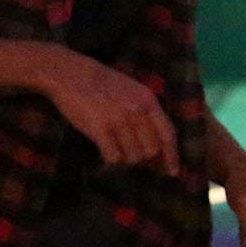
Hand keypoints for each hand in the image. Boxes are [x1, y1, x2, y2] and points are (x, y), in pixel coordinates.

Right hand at [35, 48, 178, 177]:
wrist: (72, 74)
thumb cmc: (103, 85)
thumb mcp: (132, 92)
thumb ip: (145, 114)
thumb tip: (156, 148)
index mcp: (148, 100)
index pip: (168, 133)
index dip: (172, 155)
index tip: (173, 172)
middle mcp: (137, 111)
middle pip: (151, 150)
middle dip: (143, 157)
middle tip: (131, 153)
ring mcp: (119, 120)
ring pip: (133, 156)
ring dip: (125, 157)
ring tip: (114, 145)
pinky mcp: (100, 129)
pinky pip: (114, 157)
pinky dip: (110, 158)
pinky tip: (104, 148)